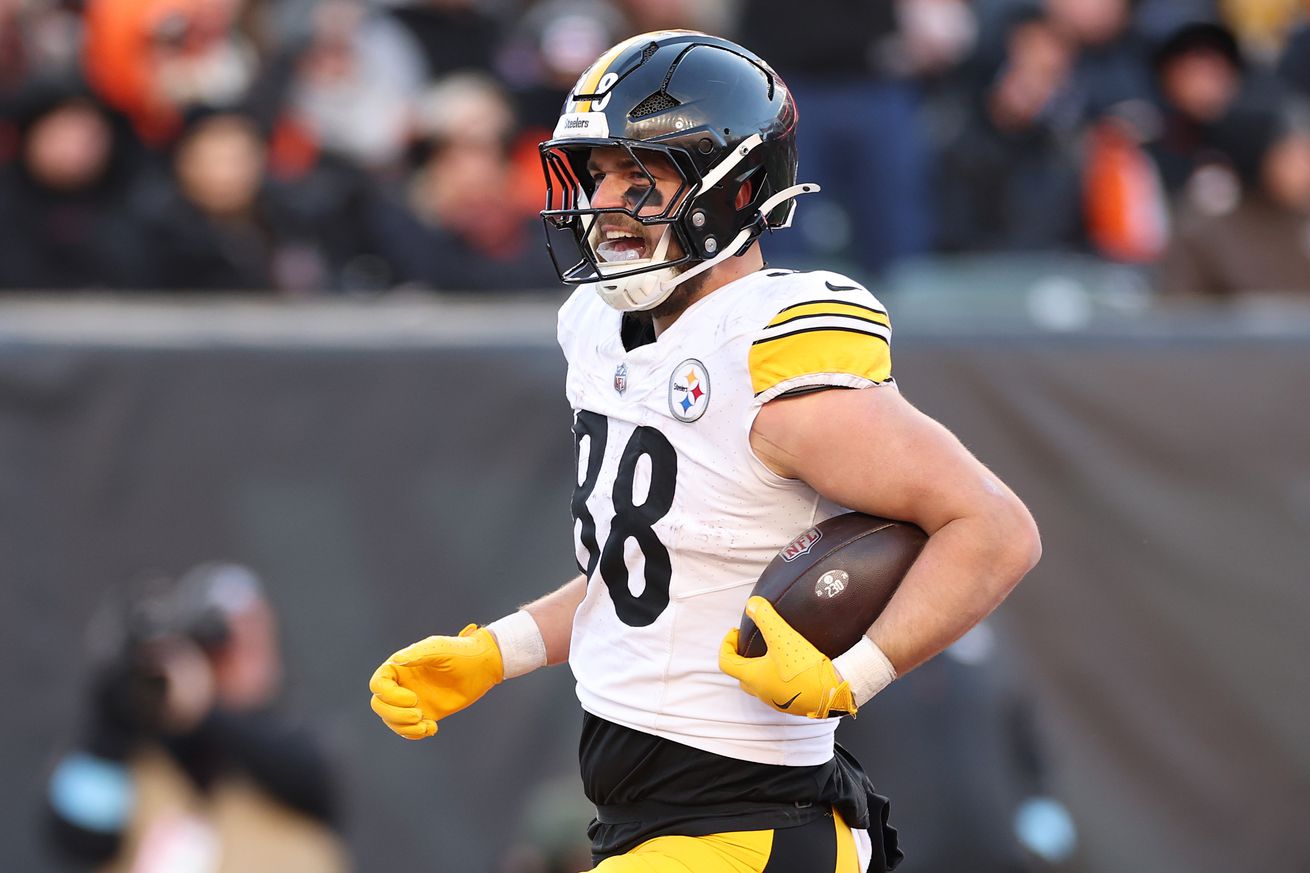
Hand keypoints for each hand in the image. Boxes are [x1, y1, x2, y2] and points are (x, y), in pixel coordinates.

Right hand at [369, 625, 503, 738]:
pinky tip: (432, 729)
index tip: (412, 698)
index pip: (378, 684)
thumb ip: (418, 654)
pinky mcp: (425, 712)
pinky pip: (409, 728)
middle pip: (379, 705)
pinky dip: (415, 733)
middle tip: (419, 714)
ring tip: (426, 726)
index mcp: (401, 666)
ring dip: (404, 727)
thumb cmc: (462, 652)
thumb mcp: (440, 649)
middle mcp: (403, 684)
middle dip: (394, 714)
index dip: (388, 696)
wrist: (483, 667)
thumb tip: (396, 661)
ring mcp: (413, 700)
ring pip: (391, 719)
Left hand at [719, 597, 856, 718]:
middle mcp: (761, 692)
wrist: (833, 692)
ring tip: (771, 653)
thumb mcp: (783, 636)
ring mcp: (777, 701)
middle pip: (741, 675)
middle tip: (749, 643)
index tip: (736, 632)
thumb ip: (765, 617)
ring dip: (759, 669)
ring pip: (759, 684)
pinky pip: (776, 689)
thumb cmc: (805, 668)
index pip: (726, 662)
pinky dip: (775, 677)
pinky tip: (790, 667)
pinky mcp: (792, 705)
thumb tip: (752, 605)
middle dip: (741, 657)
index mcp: (753, 677)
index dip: (726, 644)